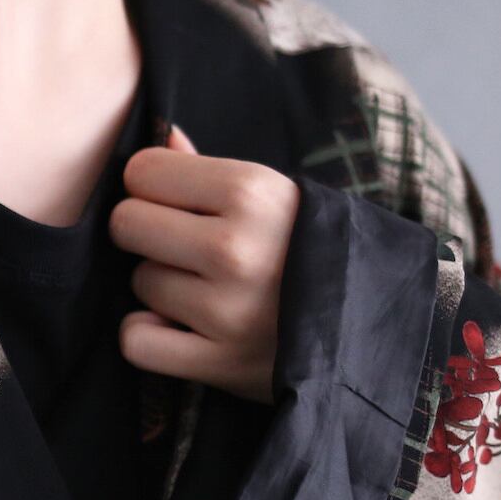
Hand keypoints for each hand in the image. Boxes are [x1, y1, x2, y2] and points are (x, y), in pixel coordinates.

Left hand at [108, 124, 300, 403]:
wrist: (374, 327)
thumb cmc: (310, 251)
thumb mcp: (275, 198)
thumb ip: (209, 170)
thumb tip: (161, 137)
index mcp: (251, 193)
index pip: (142, 171)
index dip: (152, 187)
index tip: (176, 204)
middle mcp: (236, 248)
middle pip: (126, 223)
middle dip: (147, 235)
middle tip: (182, 248)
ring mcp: (225, 310)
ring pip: (137, 281)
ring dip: (158, 287)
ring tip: (204, 290)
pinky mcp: (218, 362)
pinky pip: (135, 341)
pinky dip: (147, 337)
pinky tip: (178, 328)